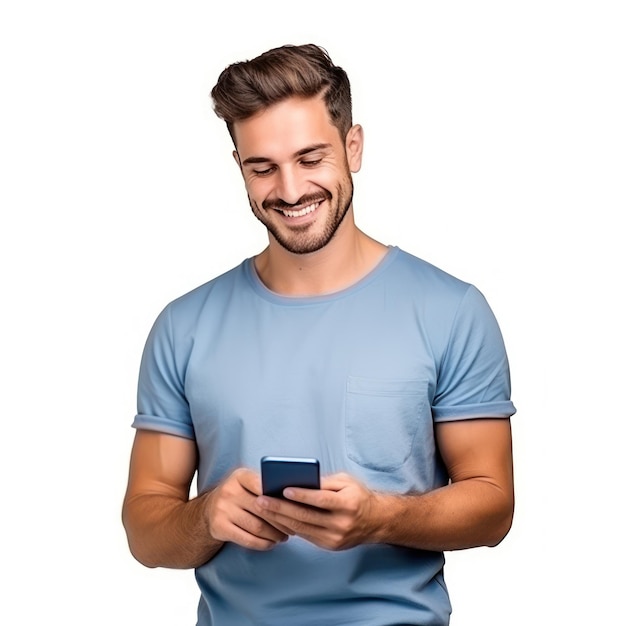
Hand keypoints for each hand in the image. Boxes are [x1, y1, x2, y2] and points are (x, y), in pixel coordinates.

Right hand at [205, 468, 289, 550]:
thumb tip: (294, 495)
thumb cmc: (238, 494)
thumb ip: (265, 484)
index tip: (293, 505)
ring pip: (257, 526)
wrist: (208, 509)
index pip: (261, 484)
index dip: (278, 496)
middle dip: (281, 520)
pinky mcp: (219, 527)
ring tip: (285, 536)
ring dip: (275, 534)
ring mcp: (222, 510)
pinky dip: (263, 543)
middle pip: (262, 508)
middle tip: (294, 527)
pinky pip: (247, 539)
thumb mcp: (246, 482)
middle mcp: (229, 491)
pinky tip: (271, 543)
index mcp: (239, 476)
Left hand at [255, 472, 380, 550]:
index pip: (321, 500)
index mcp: (348, 504)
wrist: (376, 521)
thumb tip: (298, 481)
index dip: (302, 495)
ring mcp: (335, 538)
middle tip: (261, 500)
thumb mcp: (346, 482)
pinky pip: (305, 535)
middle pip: (306, 516)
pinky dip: (289, 527)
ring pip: (302, 528)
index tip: (283, 489)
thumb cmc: (358, 496)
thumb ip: (324, 482)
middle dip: (280, 508)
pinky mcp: (329, 546)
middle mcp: (341, 523)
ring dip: (279, 519)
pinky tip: (275, 519)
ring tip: (262, 509)